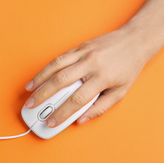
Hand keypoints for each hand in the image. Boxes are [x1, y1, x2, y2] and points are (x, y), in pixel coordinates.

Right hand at [24, 26, 149, 127]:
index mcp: (103, 78)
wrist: (135, 40)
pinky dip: (45, 68)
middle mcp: (91, 64)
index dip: (62, 113)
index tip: (51, 122)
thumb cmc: (128, 68)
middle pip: (61, 82)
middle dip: (43, 96)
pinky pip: (58, 58)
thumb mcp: (120, 92)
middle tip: (31, 107)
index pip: (78, 100)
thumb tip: (80, 120)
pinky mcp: (79, 47)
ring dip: (39, 80)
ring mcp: (83, 53)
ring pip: (55, 67)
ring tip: (28, 91)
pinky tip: (37, 77)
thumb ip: (100, 108)